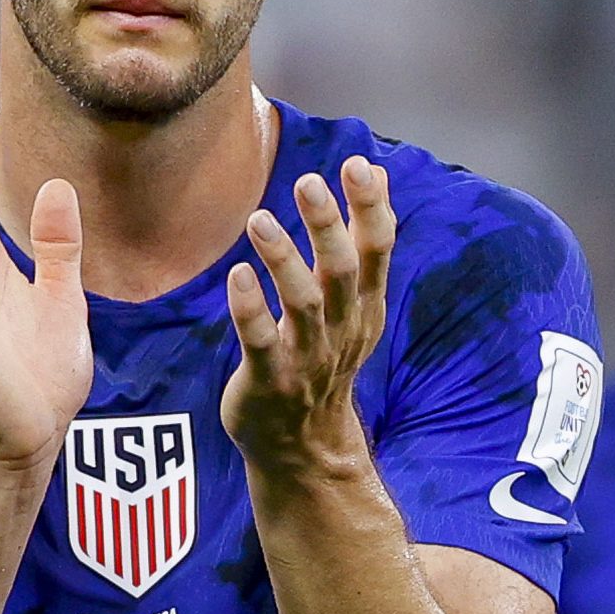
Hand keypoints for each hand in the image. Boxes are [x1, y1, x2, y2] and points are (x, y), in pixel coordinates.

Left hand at [221, 158, 394, 485]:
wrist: (305, 447)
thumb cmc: (323, 358)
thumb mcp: (354, 303)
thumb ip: (361, 240)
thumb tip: (373, 168)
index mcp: (364, 307)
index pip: (377, 250)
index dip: (371, 207)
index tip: (358, 165)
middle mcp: (342, 329)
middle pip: (342, 271)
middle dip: (327, 227)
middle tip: (308, 182)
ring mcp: (308, 358)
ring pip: (303, 304)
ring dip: (283, 260)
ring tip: (259, 219)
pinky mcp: (271, 381)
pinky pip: (262, 342)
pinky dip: (251, 309)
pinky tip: (237, 275)